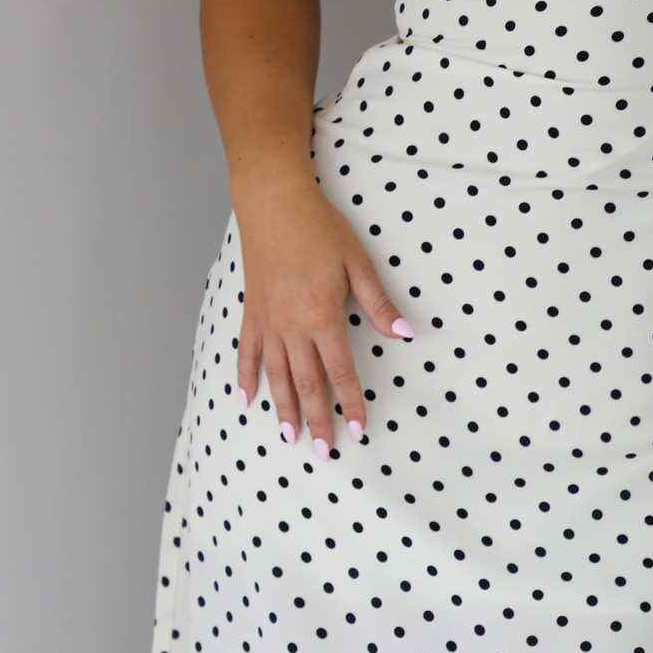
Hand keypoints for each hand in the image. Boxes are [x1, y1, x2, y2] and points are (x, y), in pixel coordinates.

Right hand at [234, 178, 412, 456]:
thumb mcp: (357, 263)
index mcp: (322, 315)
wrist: (272, 200)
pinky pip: (247, 351)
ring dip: (283, 408)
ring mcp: (268, 320)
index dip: (351, 404)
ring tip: (289, 437)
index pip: (340, 372)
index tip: (358, 431)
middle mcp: (292, 324)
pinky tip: (248, 400)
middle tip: (324, 452)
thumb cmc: (318, 228)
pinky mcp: (251, 311)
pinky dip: (246, 377)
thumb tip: (406, 334)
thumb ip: (379, 304)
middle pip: (307, 383)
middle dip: (317, 420)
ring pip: (276, 375)